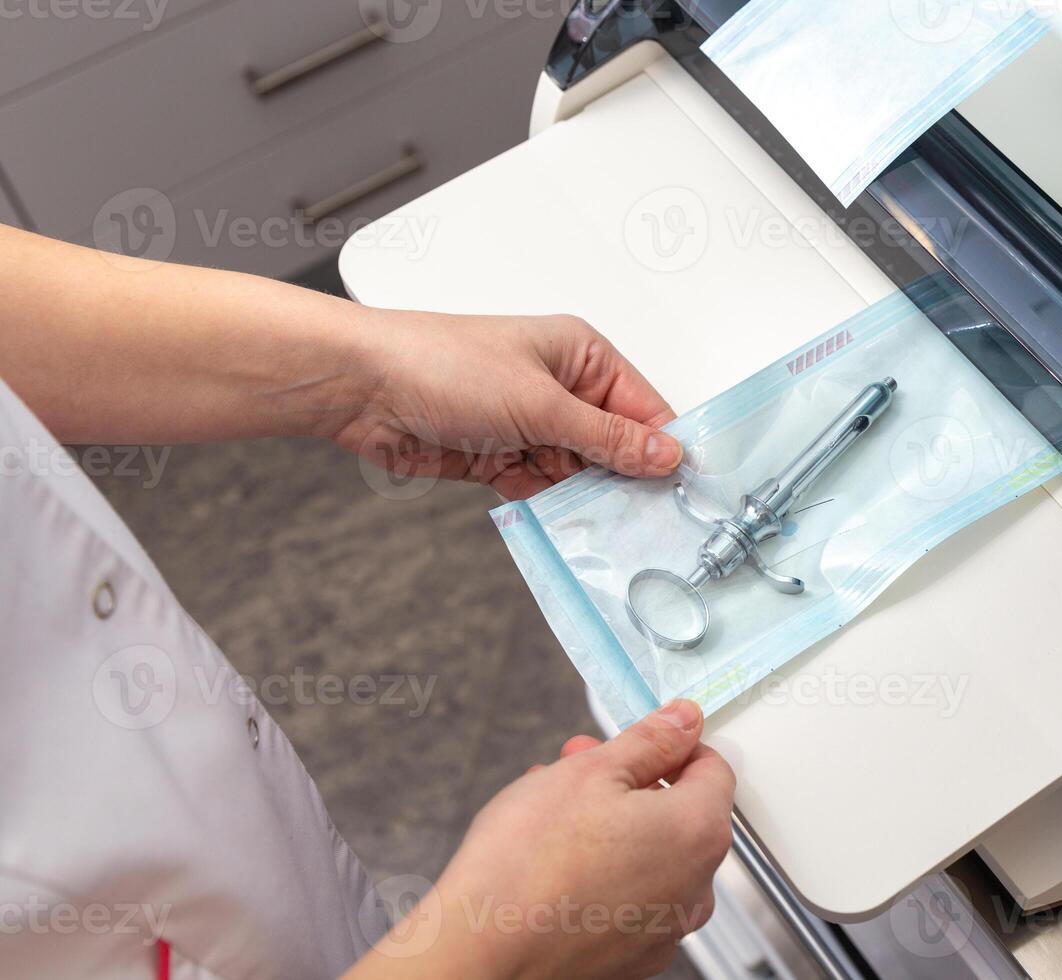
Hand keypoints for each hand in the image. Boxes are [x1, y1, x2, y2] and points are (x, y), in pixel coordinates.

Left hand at [340, 310, 682, 498]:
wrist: (363, 389)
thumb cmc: (442, 364)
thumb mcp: (541, 404)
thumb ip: (607, 436)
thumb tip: (664, 452)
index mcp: (580, 355)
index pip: (643, 406)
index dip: (663, 447)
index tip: (681, 489)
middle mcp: (560, 389)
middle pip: (615, 445)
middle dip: (624, 480)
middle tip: (645, 519)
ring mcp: (530, 426)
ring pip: (580, 474)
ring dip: (586, 499)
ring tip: (603, 526)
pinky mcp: (501, 458)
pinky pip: (543, 491)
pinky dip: (551, 508)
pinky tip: (562, 525)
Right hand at [345, 700, 735, 979]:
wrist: (480, 952)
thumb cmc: (527, 865)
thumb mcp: (590, 771)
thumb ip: (650, 741)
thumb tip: (684, 721)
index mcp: (698, 833)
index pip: (713, 769)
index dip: (672, 745)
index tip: (640, 739)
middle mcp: (695, 889)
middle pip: (680, 814)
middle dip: (633, 782)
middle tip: (581, 765)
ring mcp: (664, 930)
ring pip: (651, 856)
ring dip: (614, 825)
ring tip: (554, 811)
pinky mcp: (631, 957)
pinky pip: (631, 898)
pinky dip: (605, 872)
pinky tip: (557, 859)